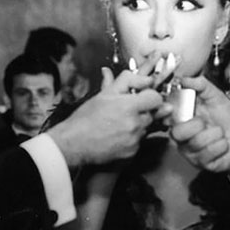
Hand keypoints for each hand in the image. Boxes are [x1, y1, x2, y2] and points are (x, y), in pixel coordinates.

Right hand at [47, 67, 167, 166]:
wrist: (74, 143)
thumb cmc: (86, 118)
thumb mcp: (105, 94)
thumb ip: (127, 81)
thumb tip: (144, 78)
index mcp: (129, 106)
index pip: (156, 98)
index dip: (150, 96)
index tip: (143, 96)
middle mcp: (135, 124)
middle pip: (153, 113)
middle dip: (144, 110)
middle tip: (128, 110)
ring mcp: (135, 139)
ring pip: (147, 127)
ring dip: (138, 124)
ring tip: (120, 123)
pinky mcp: (132, 151)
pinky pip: (140, 141)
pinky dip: (133, 138)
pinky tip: (119, 134)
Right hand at [169, 76, 229, 183]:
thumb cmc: (229, 121)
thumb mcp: (217, 98)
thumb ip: (202, 86)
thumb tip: (185, 79)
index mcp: (182, 118)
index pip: (164, 116)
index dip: (165, 113)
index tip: (171, 109)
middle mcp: (183, 136)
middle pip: (177, 133)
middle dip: (196, 125)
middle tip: (205, 122)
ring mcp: (190, 151)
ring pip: (197, 142)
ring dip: (216, 135)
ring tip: (220, 134)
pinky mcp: (201, 163)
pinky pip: (208, 154)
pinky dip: (222, 146)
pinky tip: (223, 145)